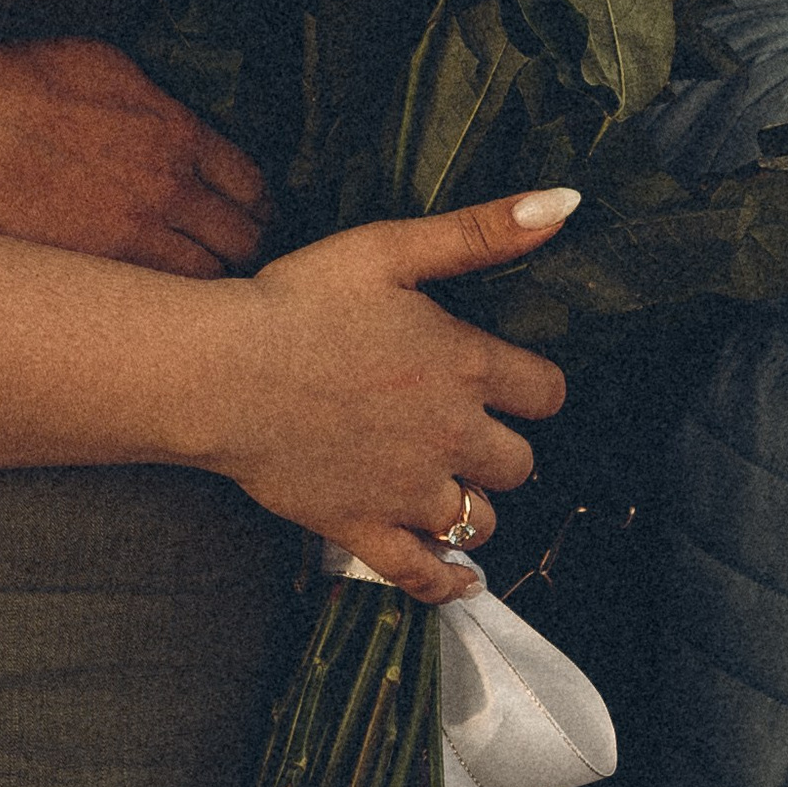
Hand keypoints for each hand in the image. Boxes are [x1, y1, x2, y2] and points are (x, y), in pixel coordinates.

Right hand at [0, 32, 267, 277]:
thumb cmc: (23, 81)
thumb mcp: (111, 67)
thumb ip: (161, 106)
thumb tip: (183, 127)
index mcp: (179, 136)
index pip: (255, 188)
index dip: (261, 207)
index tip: (253, 215)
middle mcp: (170, 191)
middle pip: (245, 242)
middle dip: (245, 249)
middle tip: (234, 256)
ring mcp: (133, 237)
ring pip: (206, 283)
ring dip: (208, 283)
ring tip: (196, 284)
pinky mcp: (94, 271)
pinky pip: (153, 302)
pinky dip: (162, 304)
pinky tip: (153, 300)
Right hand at [202, 192, 574, 597]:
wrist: (220, 370)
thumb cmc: (299, 299)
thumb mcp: (390, 247)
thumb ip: (480, 231)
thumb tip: (567, 203)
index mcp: (466, 367)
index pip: (546, 393)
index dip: (531, 386)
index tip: (504, 380)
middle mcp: (452, 437)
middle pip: (519, 464)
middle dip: (500, 448)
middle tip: (464, 429)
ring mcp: (409, 492)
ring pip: (481, 521)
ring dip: (474, 506)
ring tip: (448, 485)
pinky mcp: (364, 528)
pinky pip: (423, 576)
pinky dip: (448, 584)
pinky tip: (461, 578)